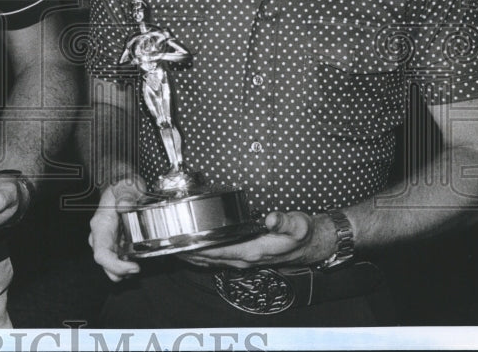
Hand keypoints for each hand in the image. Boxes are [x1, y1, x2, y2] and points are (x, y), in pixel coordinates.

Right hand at [88, 179, 144, 281]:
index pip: (101, 254)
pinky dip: (126, 265)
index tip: (134, 266)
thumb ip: (126, 194)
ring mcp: (106, 241)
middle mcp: (100, 236)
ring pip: (110, 265)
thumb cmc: (122, 186)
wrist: (120, 185)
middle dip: (121, 272)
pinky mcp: (114, 243)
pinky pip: (117, 260)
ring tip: (138, 265)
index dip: (115, 266)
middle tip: (138, 268)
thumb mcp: (126, 186)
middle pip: (105, 264)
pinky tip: (138, 258)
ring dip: (123, 270)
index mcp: (101, 225)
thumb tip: (125, 205)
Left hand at [178, 210, 334, 269]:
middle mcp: (244, 258)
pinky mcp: (243, 256)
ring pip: (210, 259)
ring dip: (191, 254)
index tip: (179, 242)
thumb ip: (285, 221)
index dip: (197, 248)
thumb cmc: (302, 234)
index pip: (217, 251)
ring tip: (172, 244)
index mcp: (253, 251)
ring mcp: (242, 260)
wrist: (310, 245)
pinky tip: (191, 246)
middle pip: (208, 258)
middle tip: (166, 242)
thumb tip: (272, 218)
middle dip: (187, 252)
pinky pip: (216, 257)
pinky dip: (202, 253)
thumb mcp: (298, 225)